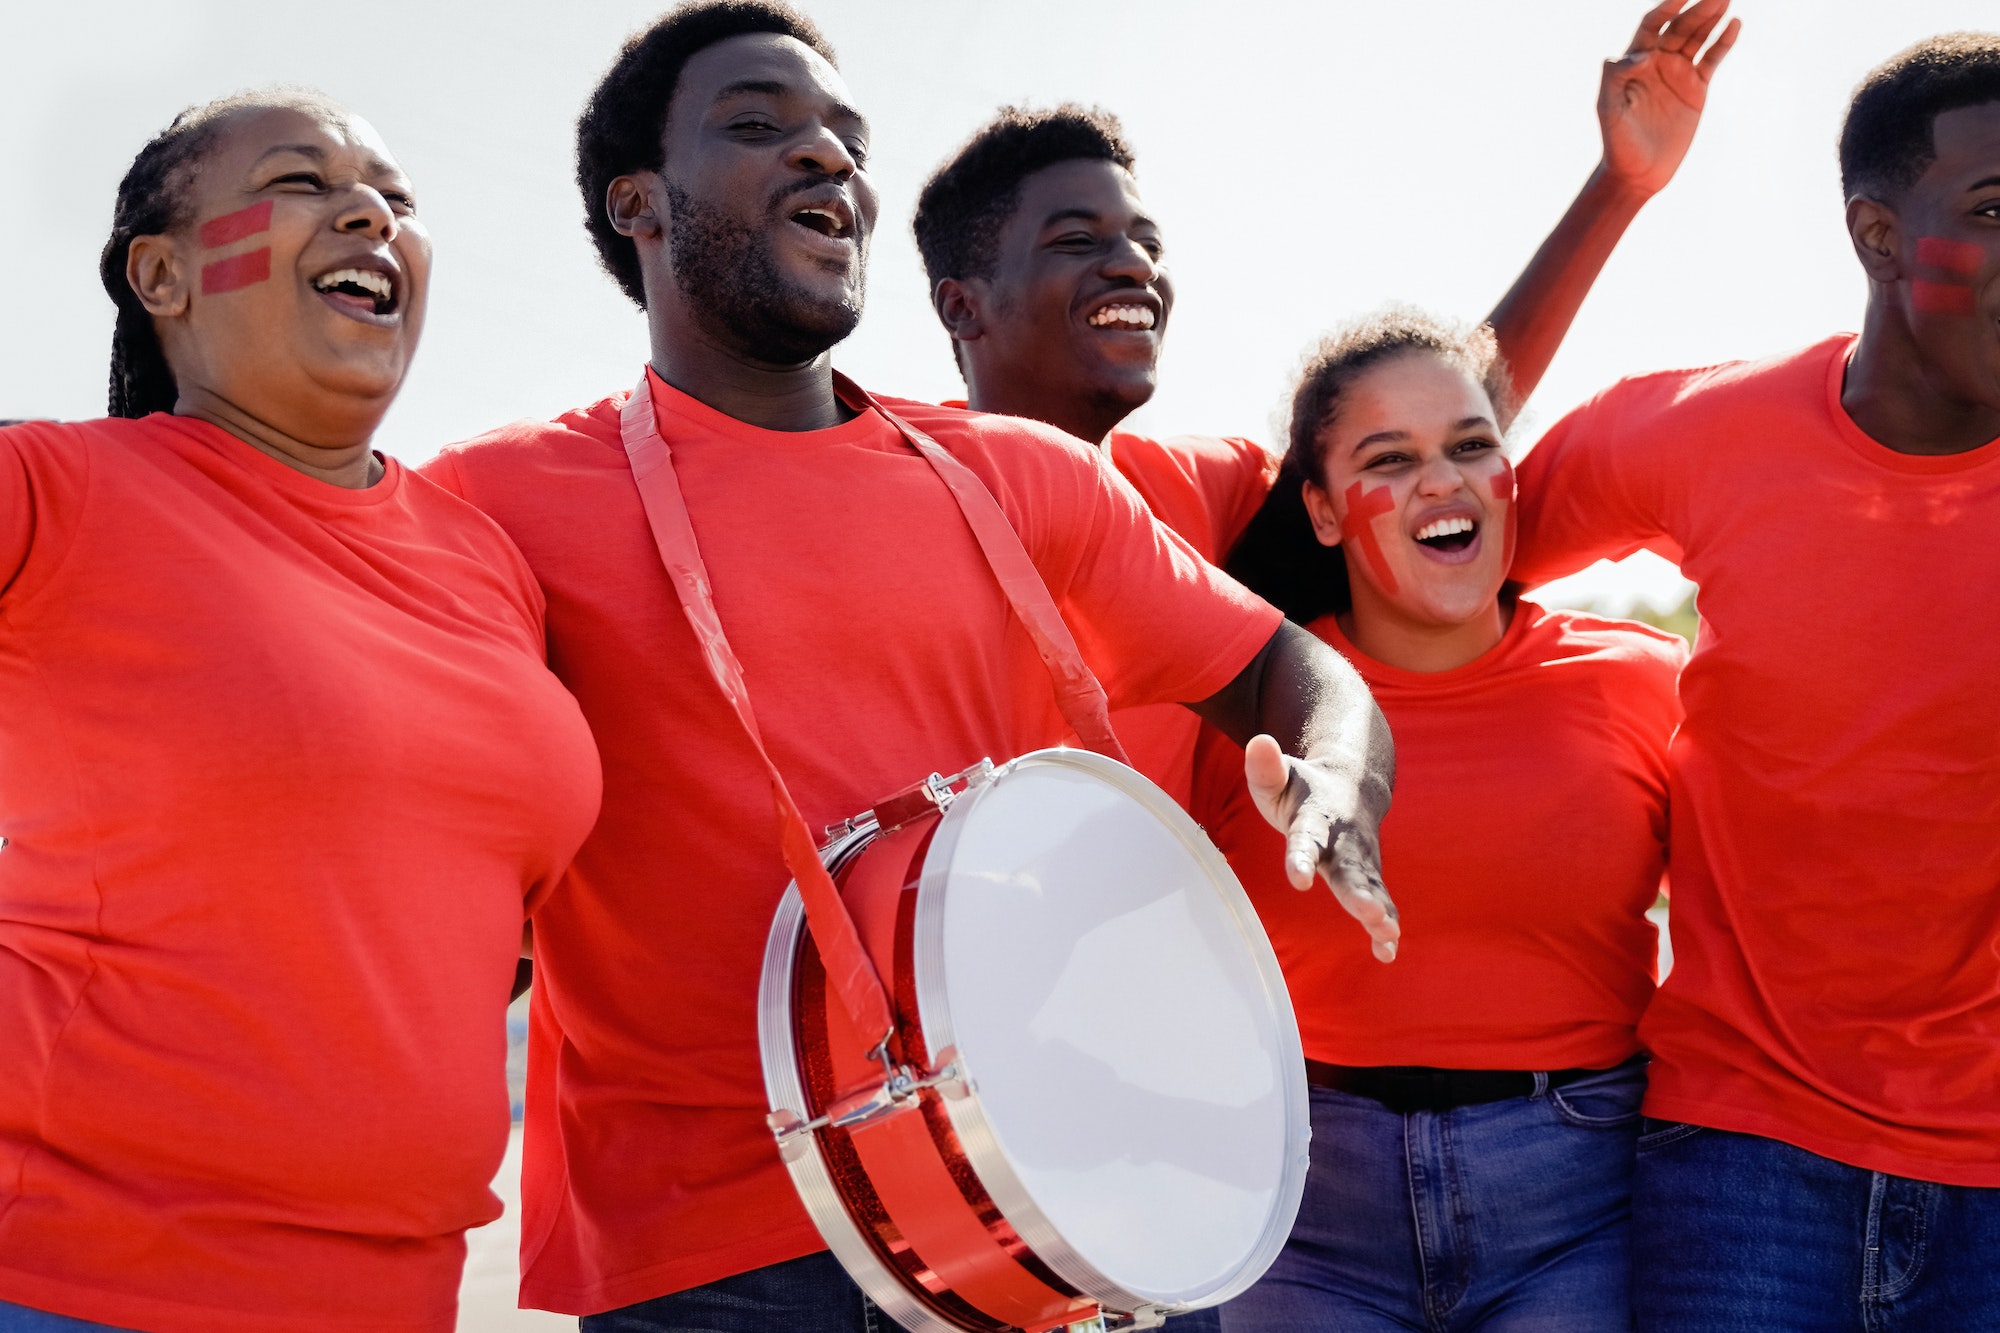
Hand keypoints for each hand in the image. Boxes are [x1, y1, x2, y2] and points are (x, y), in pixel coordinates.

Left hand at [1244, 734, 1399, 962]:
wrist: (1353, 784)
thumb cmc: (1303, 787)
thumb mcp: (1280, 775)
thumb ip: (1265, 766)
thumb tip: (1257, 742)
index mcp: (1316, 818)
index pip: (1306, 840)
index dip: (1301, 859)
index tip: (1298, 880)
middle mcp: (1344, 841)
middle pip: (1350, 870)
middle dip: (1359, 893)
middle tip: (1368, 913)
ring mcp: (1361, 860)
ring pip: (1371, 888)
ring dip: (1380, 913)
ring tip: (1388, 937)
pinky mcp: (1370, 876)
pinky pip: (1381, 902)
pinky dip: (1384, 927)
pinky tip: (1387, 954)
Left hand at [1598, 0, 1739, 197]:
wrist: (1637, 172)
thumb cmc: (1617, 142)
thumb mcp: (1608, 110)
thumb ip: (1614, 78)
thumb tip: (1634, 55)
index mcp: (1634, 63)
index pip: (1651, 25)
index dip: (1666, 8)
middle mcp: (1656, 62)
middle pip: (1679, 26)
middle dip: (1697, 9)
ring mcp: (1677, 73)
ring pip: (1697, 37)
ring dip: (1711, 18)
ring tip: (1725, 0)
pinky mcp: (1696, 89)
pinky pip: (1712, 59)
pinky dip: (1724, 42)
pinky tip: (1735, 24)